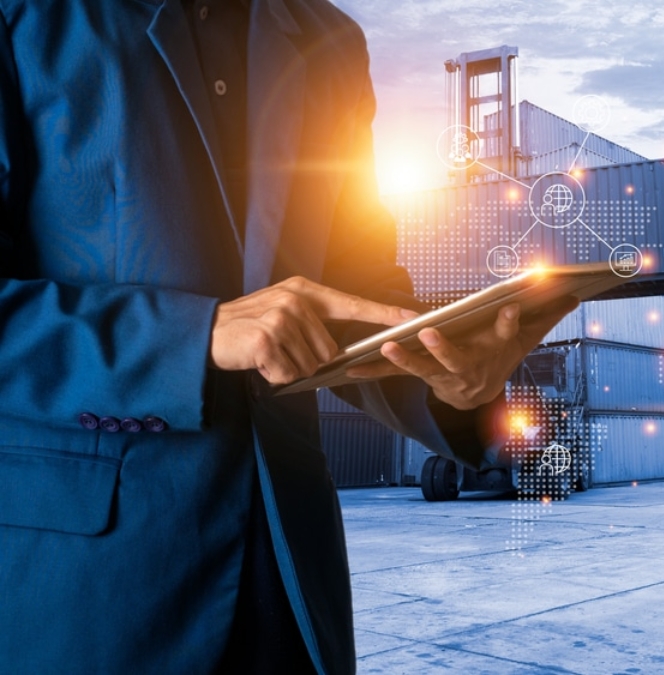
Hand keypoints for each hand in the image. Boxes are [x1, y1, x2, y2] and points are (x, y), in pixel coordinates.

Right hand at [209, 276, 414, 384]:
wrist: (207, 332)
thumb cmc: (250, 328)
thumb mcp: (283, 315)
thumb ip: (314, 325)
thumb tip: (337, 353)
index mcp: (305, 292)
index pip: (353, 304)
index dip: (385, 313)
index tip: (412, 318)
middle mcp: (296, 301)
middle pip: (329, 351)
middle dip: (307, 361)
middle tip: (280, 351)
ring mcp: (281, 318)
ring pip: (310, 365)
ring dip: (289, 369)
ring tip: (267, 354)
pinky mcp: (267, 339)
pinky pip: (289, 374)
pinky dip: (274, 376)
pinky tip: (259, 362)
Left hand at [345, 297, 578, 409]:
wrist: (479, 395)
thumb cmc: (500, 358)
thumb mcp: (526, 339)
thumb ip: (546, 317)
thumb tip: (575, 296)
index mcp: (493, 353)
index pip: (504, 336)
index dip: (507, 324)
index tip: (511, 308)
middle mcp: (467, 368)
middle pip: (456, 360)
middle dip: (443, 348)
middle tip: (429, 332)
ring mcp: (442, 376)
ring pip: (422, 369)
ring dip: (404, 358)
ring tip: (386, 346)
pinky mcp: (421, 376)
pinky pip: (395, 374)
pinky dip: (373, 370)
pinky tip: (349, 367)